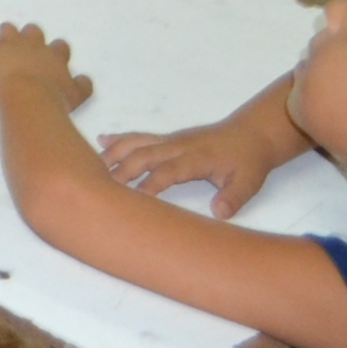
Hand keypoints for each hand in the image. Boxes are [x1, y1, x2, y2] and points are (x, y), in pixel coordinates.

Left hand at [0, 23, 92, 110]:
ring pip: (7, 28)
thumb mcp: (76, 95)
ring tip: (3, 48)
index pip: (59, 45)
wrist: (29, 98)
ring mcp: (12, 45)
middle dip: (29, 37)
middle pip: (33, 30)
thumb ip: (82, 85)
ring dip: (6, 36)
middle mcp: (35, 46)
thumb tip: (84, 79)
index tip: (51, 58)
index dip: (54, 50)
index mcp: (55, 56)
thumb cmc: (55, 99)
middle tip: (25, 50)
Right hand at [101, 121, 281, 216]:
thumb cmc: (249, 161)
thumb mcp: (248, 183)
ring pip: (137, 143)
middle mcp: (177, 146)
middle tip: (102, 186)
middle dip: (122, 170)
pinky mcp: (169, 138)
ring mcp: (171, 139)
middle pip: (143, 155)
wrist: (253, 134)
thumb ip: (233, 198)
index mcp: (195, 158)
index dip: (149, 185)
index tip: (133, 201)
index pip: (166, 171)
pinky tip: (102, 140)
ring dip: (115, 153)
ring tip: (93, 165)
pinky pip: (141, 136)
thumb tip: (217, 213)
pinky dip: (120, 138)